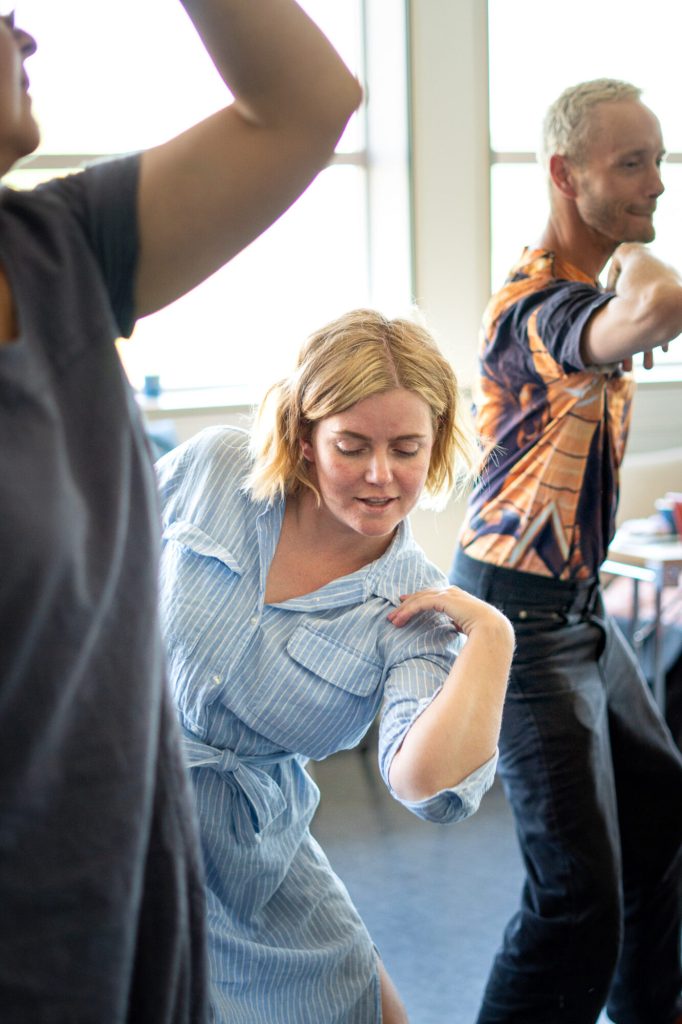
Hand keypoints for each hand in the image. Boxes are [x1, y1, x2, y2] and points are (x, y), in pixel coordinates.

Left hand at [387, 585, 509, 639]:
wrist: (493, 629)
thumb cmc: (484, 632)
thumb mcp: (467, 626)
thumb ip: (458, 624)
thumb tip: (455, 629)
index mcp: (457, 597)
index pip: (432, 596)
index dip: (417, 600)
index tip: (404, 606)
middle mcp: (451, 592)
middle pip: (423, 595)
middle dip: (406, 605)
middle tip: (393, 615)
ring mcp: (448, 594)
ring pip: (419, 598)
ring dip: (404, 609)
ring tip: (392, 619)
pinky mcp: (444, 599)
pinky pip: (421, 603)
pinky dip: (409, 610)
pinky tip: (400, 618)